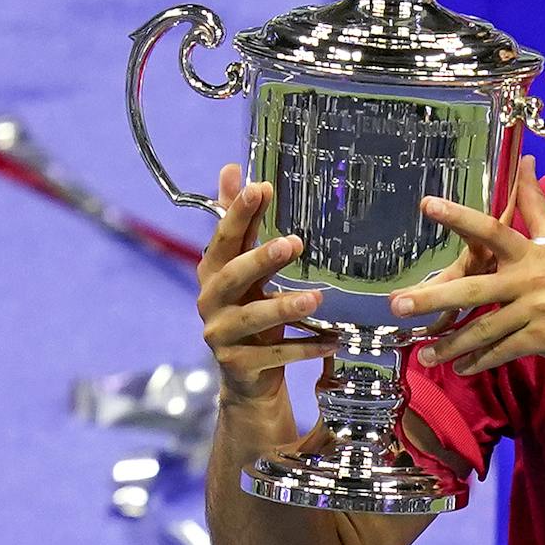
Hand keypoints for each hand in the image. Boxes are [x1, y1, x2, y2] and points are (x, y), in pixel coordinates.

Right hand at [196, 164, 338, 402]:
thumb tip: (232, 169)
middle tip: (295, 243)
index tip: (260, 188)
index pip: (223, 238)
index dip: (238, 213)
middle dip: (260, 259)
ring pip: (252, 318)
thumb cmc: (251, 308)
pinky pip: (274, 355)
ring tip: (317, 298)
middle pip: (231, 277)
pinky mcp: (239, 365)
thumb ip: (241, 223)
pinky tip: (333, 341)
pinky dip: (305, 348)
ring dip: (285, 307)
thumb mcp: (246, 266)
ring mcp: (222, 335)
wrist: (247, 375)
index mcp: (214, 272)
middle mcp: (211, 302)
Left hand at [388, 155, 544, 376]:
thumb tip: (527, 164)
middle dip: (434, 298)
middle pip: (474, 289)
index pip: (492, 230)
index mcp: (533, 252)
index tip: (427, 205)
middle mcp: (530, 279)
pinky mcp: (541, 340)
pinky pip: (502, 351)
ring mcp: (535, 311)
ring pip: (483, 329)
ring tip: (426, 356)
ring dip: (451, 344)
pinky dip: (480, 362)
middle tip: (398, 305)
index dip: (460, 217)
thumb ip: (538, 205)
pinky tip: (462, 368)